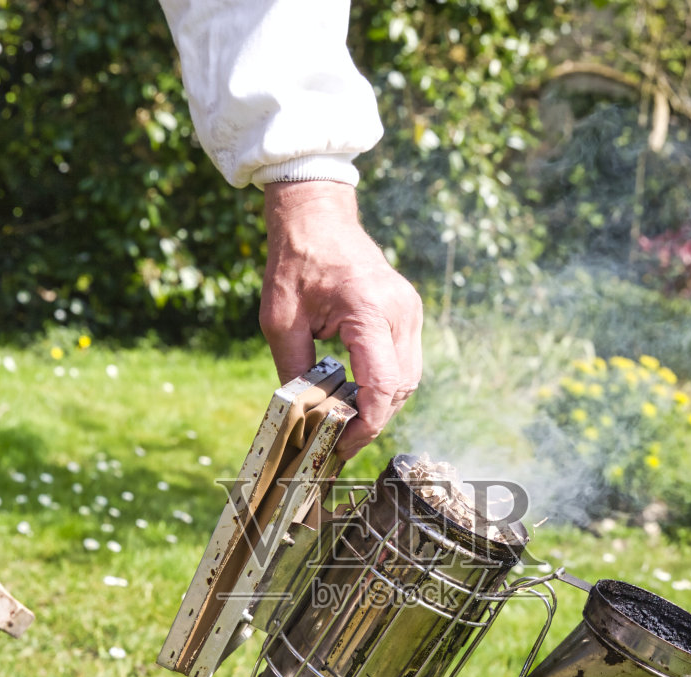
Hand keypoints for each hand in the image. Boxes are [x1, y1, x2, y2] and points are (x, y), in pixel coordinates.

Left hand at [261, 181, 423, 460]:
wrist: (317, 218)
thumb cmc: (295, 262)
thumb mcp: (279, 321)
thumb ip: (293, 370)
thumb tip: (302, 419)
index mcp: (368, 310)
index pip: (383, 385)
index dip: (366, 425)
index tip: (342, 444)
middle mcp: (400, 311)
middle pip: (400, 388)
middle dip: (373, 420)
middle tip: (338, 440)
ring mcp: (410, 312)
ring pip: (408, 380)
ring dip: (381, 405)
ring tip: (346, 420)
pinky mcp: (409, 314)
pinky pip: (405, 362)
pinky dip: (385, 385)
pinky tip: (357, 394)